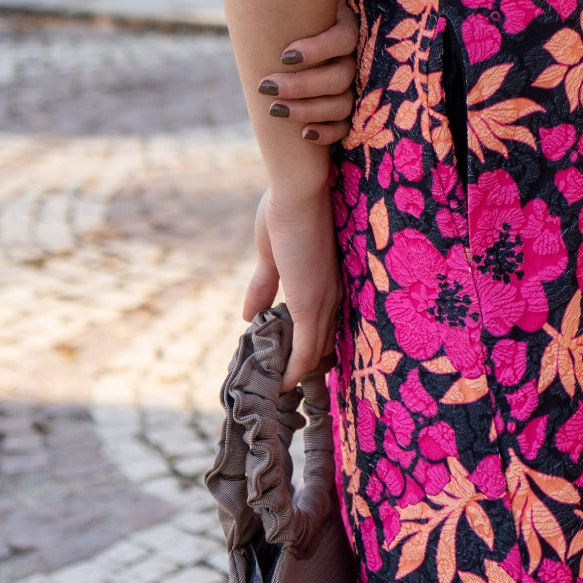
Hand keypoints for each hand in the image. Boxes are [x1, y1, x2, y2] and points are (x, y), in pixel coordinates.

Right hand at [243, 184, 341, 390]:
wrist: (299, 189)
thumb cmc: (286, 210)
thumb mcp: (270, 255)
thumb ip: (264, 285)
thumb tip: (250, 315)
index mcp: (327, 281)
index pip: (323, 326)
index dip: (309, 347)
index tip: (290, 365)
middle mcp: (333, 294)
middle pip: (323, 344)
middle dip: (305, 367)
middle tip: (282, 387)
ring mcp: (323, 301)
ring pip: (315, 352)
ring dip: (296, 373)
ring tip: (276, 393)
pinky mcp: (309, 306)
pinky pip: (305, 351)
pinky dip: (294, 372)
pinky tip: (281, 388)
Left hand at [256, 0, 358, 145]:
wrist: (305, 27)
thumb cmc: (301, 10)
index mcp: (348, 25)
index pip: (341, 40)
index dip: (316, 49)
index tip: (285, 55)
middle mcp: (356, 56)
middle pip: (340, 76)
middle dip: (301, 85)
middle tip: (265, 86)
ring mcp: (356, 84)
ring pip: (342, 103)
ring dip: (307, 110)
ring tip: (274, 109)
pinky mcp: (349, 108)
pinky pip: (346, 126)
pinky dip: (327, 132)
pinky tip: (304, 134)